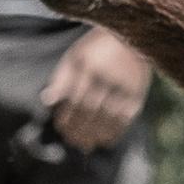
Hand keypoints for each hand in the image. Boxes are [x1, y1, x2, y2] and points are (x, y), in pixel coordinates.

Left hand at [41, 28, 150, 149]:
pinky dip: (114, 133)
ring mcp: (124, 89)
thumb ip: (61, 78)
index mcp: (88, 67)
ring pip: (107, 119)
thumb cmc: (97, 49)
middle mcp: (106, 78)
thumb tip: (46, 100)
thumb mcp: (76, 56)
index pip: (74, 99)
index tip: (61, 128)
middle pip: (90, 112)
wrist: (132, 39)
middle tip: (72, 141)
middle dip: (79, 130)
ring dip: (95, 136)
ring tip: (86, 144)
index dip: (67, 118)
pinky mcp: (137, 96)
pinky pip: (125, 120)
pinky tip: (105, 140)